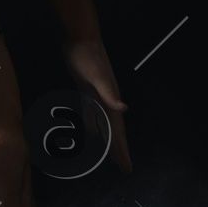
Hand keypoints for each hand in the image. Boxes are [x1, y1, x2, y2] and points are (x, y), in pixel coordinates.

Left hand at [65, 36, 130, 172]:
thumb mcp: (97, 76)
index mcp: (111, 100)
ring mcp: (98, 94)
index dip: (122, 150)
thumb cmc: (87, 56)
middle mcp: (107, 100)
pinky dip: (93, 123)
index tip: (127, 167)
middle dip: (119, 150)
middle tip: (123, 169)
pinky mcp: (86, 88)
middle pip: (114, 130)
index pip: (119, 130)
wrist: (80, 37)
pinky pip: (92, 112)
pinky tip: (91, 131)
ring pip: (104, 123)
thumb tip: (124, 109)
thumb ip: (108, 93)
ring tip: (109, 155)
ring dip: (108, 139)